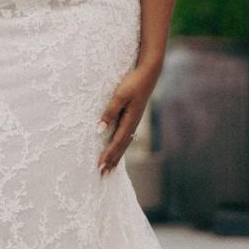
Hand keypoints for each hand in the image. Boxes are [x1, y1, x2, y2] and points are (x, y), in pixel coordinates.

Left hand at [96, 60, 160, 174]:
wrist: (148, 73)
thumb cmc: (133, 82)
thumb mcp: (119, 95)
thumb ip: (109, 112)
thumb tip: (99, 129)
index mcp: (130, 120)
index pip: (116, 142)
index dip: (108, 155)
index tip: (100, 166)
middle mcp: (133, 124)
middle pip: (121, 147)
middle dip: (112, 161)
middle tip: (102, 174)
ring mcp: (134, 121)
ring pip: (124, 143)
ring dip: (116, 156)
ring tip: (110, 169)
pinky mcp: (133, 117)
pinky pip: (126, 137)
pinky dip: (120, 147)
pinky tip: (118, 150)